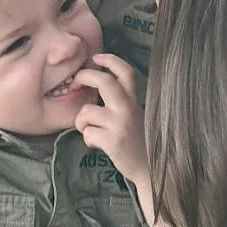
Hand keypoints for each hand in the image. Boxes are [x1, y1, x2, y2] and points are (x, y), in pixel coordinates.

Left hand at [73, 53, 148, 192]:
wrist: (150, 169)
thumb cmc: (138, 141)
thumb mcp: (134, 116)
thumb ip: (121, 102)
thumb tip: (96, 86)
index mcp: (134, 100)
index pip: (126, 72)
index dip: (110, 60)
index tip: (96, 57)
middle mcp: (128, 109)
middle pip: (104, 82)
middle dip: (85, 76)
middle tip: (76, 81)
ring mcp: (120, 124)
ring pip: (87, 111)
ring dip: (81, 121)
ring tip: (89, 130)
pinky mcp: (113, 141)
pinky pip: (87, 133)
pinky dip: (87, 139)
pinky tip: (97, 144)